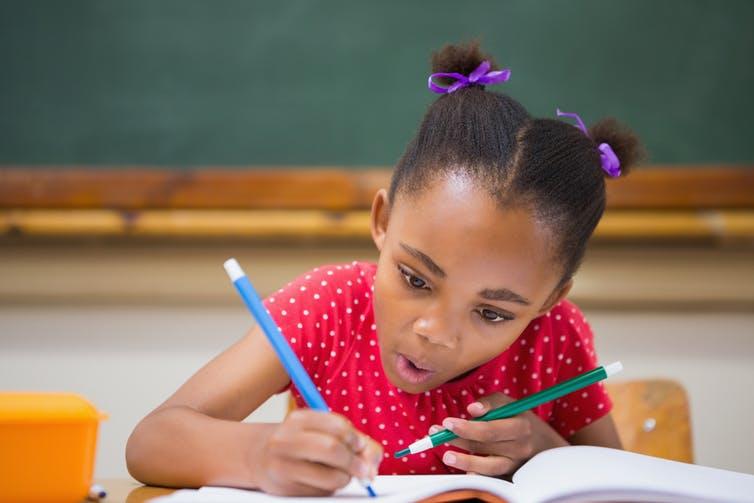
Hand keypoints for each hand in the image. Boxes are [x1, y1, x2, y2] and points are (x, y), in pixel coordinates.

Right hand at [253, 409, 382, 495]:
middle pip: (332, 449)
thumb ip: (353, 440)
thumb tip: (373, 462)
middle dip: (355, 462)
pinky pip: (323, 493)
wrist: (258, 456)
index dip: (356, 439)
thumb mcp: (321, 430)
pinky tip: (320, 481)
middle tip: (363, 469)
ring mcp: (283, 465)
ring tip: (339, 474)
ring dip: (345, 479)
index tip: (361, 446)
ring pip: (332, 477)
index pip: (337, 426)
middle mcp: (287, 439)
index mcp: (299, 418)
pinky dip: (330, 489)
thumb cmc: (299, 442)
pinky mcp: (285, 489)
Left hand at [431, 392, 567, 475]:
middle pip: (485, 446)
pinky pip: (492, 479)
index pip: (490, 429)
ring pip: (489, 467)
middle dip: (458, 439)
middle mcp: (519, 448)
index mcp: (520, 426)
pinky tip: (465, 471)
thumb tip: (472, 409)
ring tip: (447, 455)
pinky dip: (478, 475)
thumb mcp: (509, 404)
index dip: (467, 427)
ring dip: (465, 462)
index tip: (447, 422)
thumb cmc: (520, 418)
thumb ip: (490, 403)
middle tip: (436, 434)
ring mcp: (515, 465)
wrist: (545, 444)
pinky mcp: (511, 475)